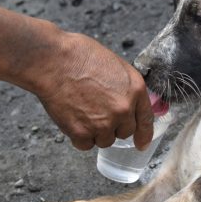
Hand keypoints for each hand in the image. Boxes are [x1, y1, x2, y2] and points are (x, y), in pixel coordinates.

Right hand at [33, 32, 153, 150]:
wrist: (54, 61)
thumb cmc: (80, 56)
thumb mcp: (116, 66)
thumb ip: (125, 88)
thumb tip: (128, 104)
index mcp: (135, 90)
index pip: (146, 120)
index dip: (144, 135)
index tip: (141, 144)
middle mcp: (123, 110)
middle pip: (124, 133)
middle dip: (113, 126)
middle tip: (96, 110)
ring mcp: (103, 123)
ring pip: (104, 140)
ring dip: (95, 132)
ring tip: (81, 110)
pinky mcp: (82, 132)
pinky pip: (85, 145)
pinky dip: (78, 136)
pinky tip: (72, 118)